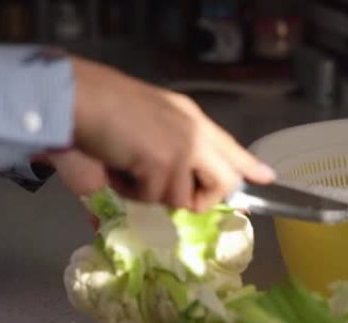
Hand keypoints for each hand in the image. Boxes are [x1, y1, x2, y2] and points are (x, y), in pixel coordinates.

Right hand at [52, 57, 275, 210]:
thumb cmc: (105, 105)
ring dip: (152, 193)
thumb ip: (171, 143)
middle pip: (225, 182)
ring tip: (128, 167)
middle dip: (201, 198)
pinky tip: (118, 166)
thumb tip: (176, 180)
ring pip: (183, 199)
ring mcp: (184, 148)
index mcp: (192, 118)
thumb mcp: (151, 119)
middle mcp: (196, 133)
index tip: (267, 178)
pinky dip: (131, 192)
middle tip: (165, 188)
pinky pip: (154, 199)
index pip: (230, 146)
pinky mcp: (166, 164)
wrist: (81, 98)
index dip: (249, 165)